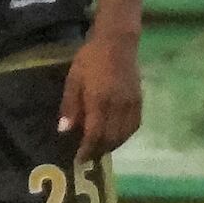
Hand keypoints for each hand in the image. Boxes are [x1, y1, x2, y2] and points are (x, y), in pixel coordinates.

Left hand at [59, 34, 142, 164]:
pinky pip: (134, 126)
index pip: (94, 134)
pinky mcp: (139, 102)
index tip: (78, 159)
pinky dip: (124, 135)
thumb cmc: (90, 59)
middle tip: (87, 156)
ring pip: (124, 135)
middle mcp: (118, 106)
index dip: (87, 149)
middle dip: (98, 150)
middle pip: (110, 138)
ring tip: (100, 148)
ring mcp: (131, 105)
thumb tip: (64, 130)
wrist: (117, 43)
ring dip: (112, 145)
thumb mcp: (73, 80)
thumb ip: (70, 106)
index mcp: (99, 101)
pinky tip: (116, 136)